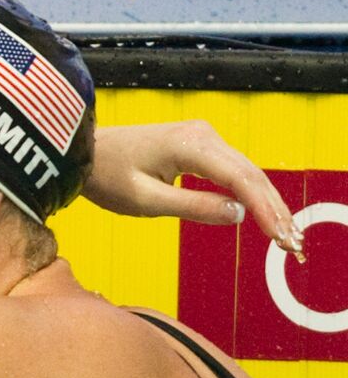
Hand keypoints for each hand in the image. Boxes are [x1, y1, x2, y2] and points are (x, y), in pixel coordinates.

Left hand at [84, 122, 302, 257]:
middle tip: (292, 243)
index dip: (264, 210)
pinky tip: (263, 214)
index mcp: (190, 145)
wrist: (85, 153)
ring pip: (245, 171)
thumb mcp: (145, 200)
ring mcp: (203, 136)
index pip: (240, 179)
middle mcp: (203, 134)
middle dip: (273, 208)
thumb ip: (192, 206)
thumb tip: (237, 214)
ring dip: (266, 201)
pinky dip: (249, 192)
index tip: (280, 238)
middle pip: (251, 173)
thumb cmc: (107, 177)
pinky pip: (232, 169)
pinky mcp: (199, 144)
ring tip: (285, 234)